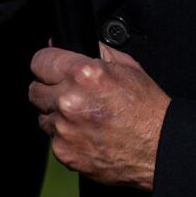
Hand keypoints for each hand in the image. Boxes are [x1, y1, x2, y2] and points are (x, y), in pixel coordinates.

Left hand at [28, 44, 169, 190]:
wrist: (160, 149)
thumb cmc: (147, 108)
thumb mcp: (126, 66)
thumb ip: (92, 51)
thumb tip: (62, 44)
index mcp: (83, 74)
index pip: (40, 61)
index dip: (46, 64)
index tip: (50, 69)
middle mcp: (69, 101)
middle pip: (35, 90)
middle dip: (49, 90)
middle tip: (68, 95)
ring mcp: (65, 129)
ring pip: (42, 116)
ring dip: (56, 116)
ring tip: (82, 118)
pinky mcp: (65, 152)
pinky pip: (53, 140)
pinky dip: (65, 138)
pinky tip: (86, 135)